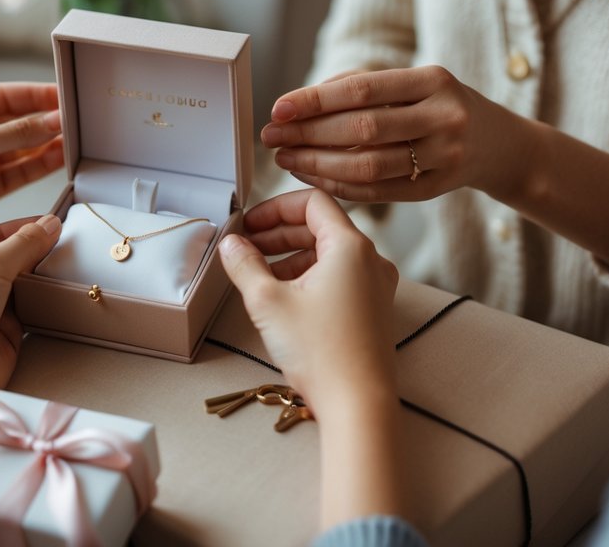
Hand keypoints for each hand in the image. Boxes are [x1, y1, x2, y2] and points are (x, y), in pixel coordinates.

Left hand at [0, 82, 63, 283]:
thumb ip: (16, 132)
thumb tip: (51, 121)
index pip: (0, 96)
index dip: (32, 95)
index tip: (60, 95)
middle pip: (11, 122)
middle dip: (41, 120)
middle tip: (71, 120)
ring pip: (18, 149)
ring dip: (44, 144)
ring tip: (72, 141)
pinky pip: (18, 173)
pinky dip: (39, 166)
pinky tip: (59, 161)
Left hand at [0, 215, 61, 405]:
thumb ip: (23, 244)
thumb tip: (48, 225)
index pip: (4, 235)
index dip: (29, 227)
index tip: (56, 224)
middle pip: (20, 262)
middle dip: (43, 255)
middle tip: (71, 248)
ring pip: (30, 290)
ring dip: (48, 283)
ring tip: (74, 273)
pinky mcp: (11, 337)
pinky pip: (36, 317)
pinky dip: (50, 310)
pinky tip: (64, 303)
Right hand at [218, 189, 397, 410]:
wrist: (358, 405)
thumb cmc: (322, 353)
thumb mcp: (268, 302)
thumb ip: (244, 265)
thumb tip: (231, 244)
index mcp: (350, 247)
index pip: (312, 203)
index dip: (275, 208)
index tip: (249, 224)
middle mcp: (370, 260)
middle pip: (320, 227)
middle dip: (279, 233)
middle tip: (246, 247)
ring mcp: (376, 286)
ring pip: (329, 254)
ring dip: (291, 256)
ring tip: (259, 274)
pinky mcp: (373, 310)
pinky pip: (339, 278)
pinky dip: (309, 277)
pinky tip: (284, 296)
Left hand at [262, 66, 529, 203]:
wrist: (500, 145)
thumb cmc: (442, 106)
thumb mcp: (417, 83)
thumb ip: (364, 84)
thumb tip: (302, 99)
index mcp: (433, 80)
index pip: (363, 88)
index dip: (315, 100)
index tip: (278, 108)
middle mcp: (443, 117)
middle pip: (362, 129)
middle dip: (308, 134)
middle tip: (272, 138)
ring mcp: (443, 156)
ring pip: (368, 165)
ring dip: (318, 164)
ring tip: (286, 159)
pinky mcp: (436, 188)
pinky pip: (378, 191)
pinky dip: (339, 185)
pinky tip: (313, 177)